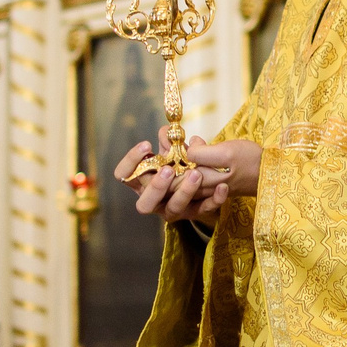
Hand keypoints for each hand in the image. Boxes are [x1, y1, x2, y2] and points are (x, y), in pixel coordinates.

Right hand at [115, 135, 260, 224]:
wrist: (207, 173)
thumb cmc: (180, 161)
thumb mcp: (173, 149)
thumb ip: (167, 140)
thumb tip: (167, 133)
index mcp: (141, 182)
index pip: (124, 176)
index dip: (130, 162)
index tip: (147, 144)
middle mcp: (153, 199)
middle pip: (144, 204)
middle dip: (156, 187)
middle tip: (168, 170)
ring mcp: (173, 209)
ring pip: (173, 208)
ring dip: (184, 191)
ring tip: (196, 173)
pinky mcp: (194, 213)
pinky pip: (203, 210)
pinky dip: (213, 200)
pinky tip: (222, 187)